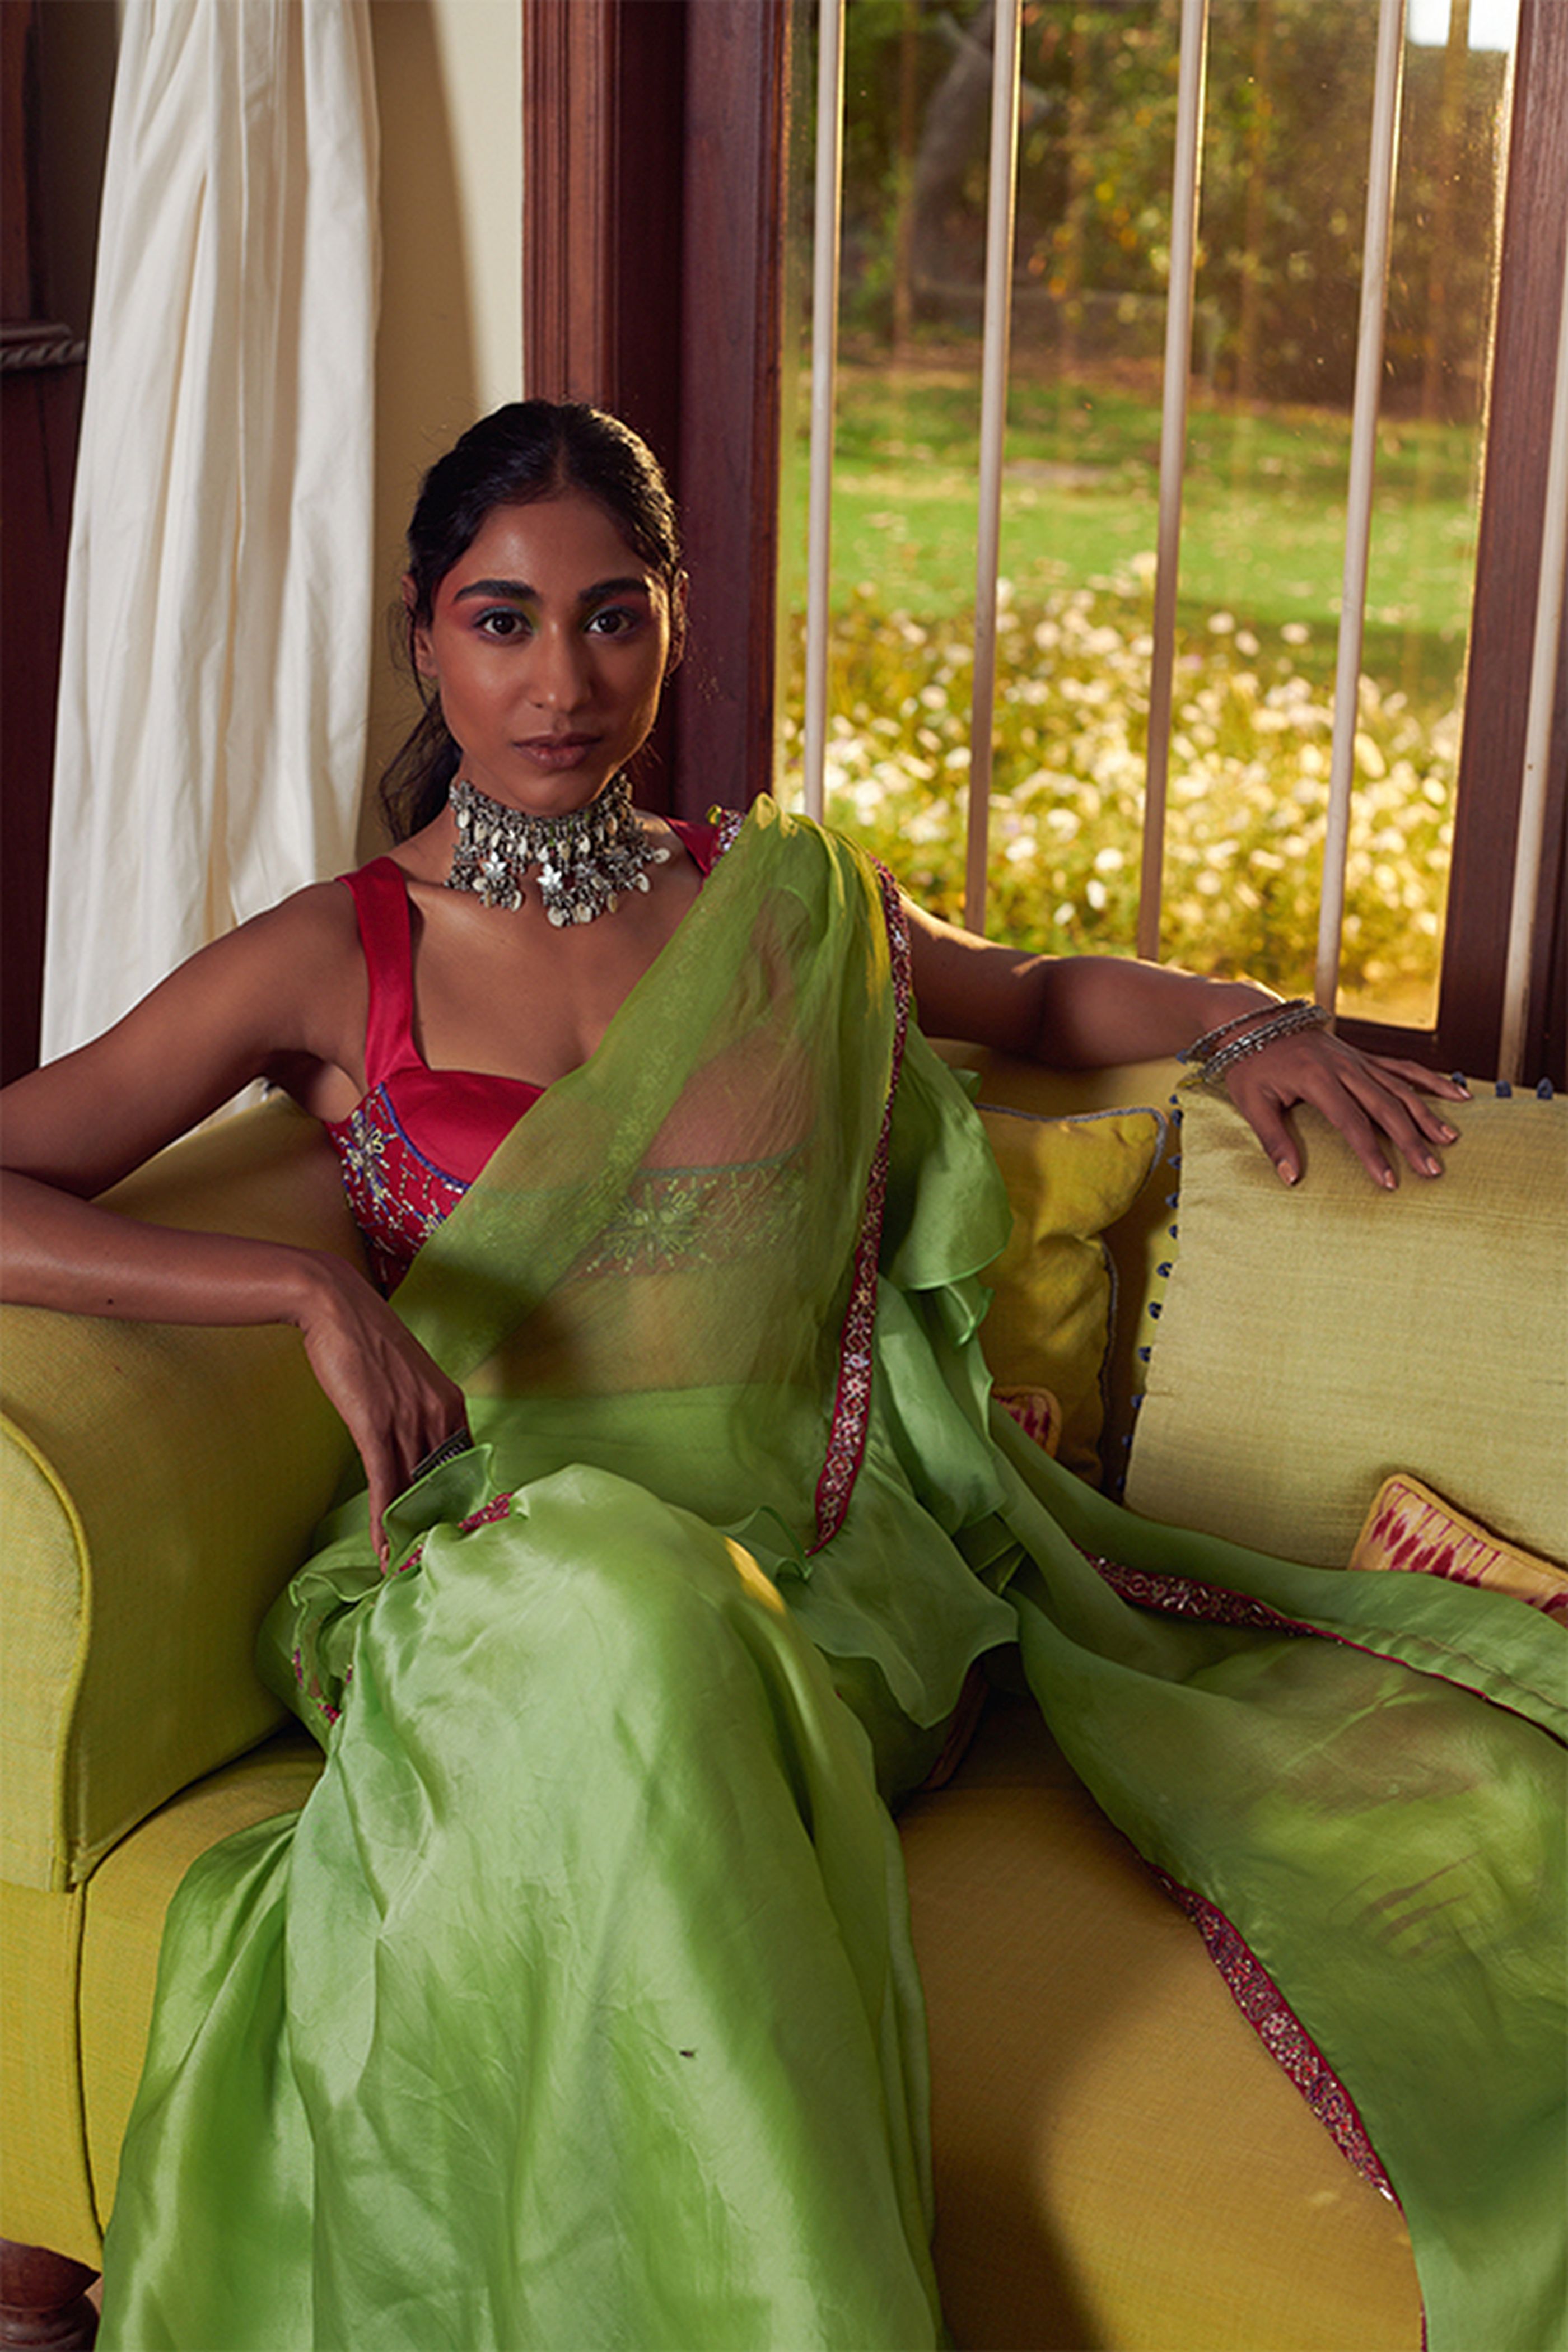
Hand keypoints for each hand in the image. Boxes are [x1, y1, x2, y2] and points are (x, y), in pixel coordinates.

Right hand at [295, 1256, 469, 1563]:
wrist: (337, 1306)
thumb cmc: (369, 1341)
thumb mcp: (407, 1379)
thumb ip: (419, 1414)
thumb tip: (416, 1448)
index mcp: (452, 1403)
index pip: (462, 1465)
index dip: (456, 1503)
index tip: (449, 1532)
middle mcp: (438, 1413)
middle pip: (440, 1484)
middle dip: (434, 1526)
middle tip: (428, 1561)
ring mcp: (408, 1419)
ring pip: (413, 1490)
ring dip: (407, 1533)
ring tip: (405, 1566)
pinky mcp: (375, 1425)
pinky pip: (385, 1484)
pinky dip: (385, 1520)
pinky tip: (384, 1548)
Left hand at [1222, 1029, 1468, 1189]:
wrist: (1254, 1022)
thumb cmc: (1250, 1066)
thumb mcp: (1252, 1103)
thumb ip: (1273, 1141)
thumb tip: (1291, 1179)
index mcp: (1317, 1079)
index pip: (1351, 1123)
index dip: (1371, 1154)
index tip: (1389, 1182)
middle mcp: (1344, 1066)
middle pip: (1386, 1106)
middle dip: (1411, 1140)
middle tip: (1432, 1171)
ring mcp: (1357, 1059)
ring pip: (1401, 1087)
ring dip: (1428, 1114)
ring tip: (1451, 1140)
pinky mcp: (1363, 1056)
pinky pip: (1403, 1068)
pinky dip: (1431, 1081)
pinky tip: (1458, 1096)